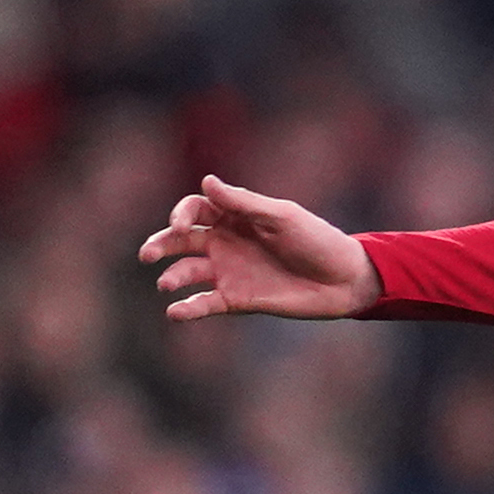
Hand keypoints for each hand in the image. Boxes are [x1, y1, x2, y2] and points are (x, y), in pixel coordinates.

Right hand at [138, 175, 381, 320]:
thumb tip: (207, 181)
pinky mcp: (237, 299)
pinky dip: (189, 308)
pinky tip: (175, 312)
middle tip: (147, 254)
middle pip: (182, 239)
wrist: (345, 280)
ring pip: (188, 271)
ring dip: (173, 276)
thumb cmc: (318, 241)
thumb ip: (245, 203)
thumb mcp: (283, 218)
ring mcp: (229, 271)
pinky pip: (206, 303)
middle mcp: (226, 242)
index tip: (180, 223)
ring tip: (165, 284)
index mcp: (236, 216)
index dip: (182, 214)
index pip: (197, 209)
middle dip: (162, 244)